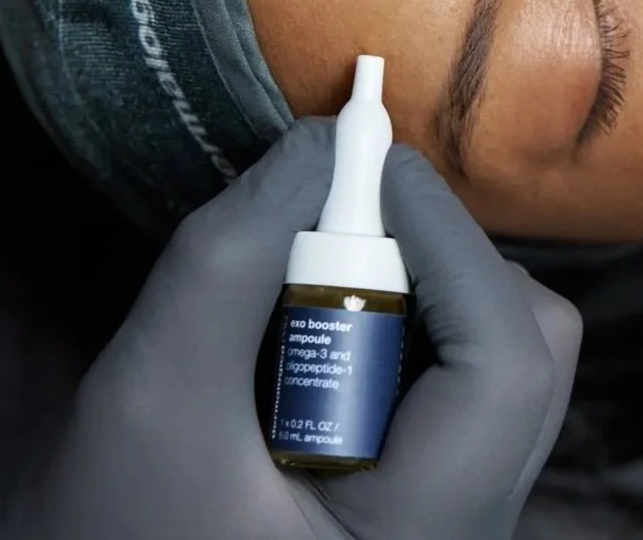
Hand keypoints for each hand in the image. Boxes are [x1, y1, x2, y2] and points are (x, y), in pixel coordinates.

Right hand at [0, 119, 578, 539]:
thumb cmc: (115, 526)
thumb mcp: (152, 394)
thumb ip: (232, 260)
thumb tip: (322, 142)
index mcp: (425, 531)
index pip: (502, 368)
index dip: (449, 240)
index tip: (367, 160)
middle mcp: (471, 526)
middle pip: (527, 352)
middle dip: (440, 258)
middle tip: (339, 215)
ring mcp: (461, 508)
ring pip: (499, 357)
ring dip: (422, 284)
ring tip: (314, 275)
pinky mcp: (434, 487)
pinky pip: (461, 376)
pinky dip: (406, 317)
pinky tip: (318, 316)